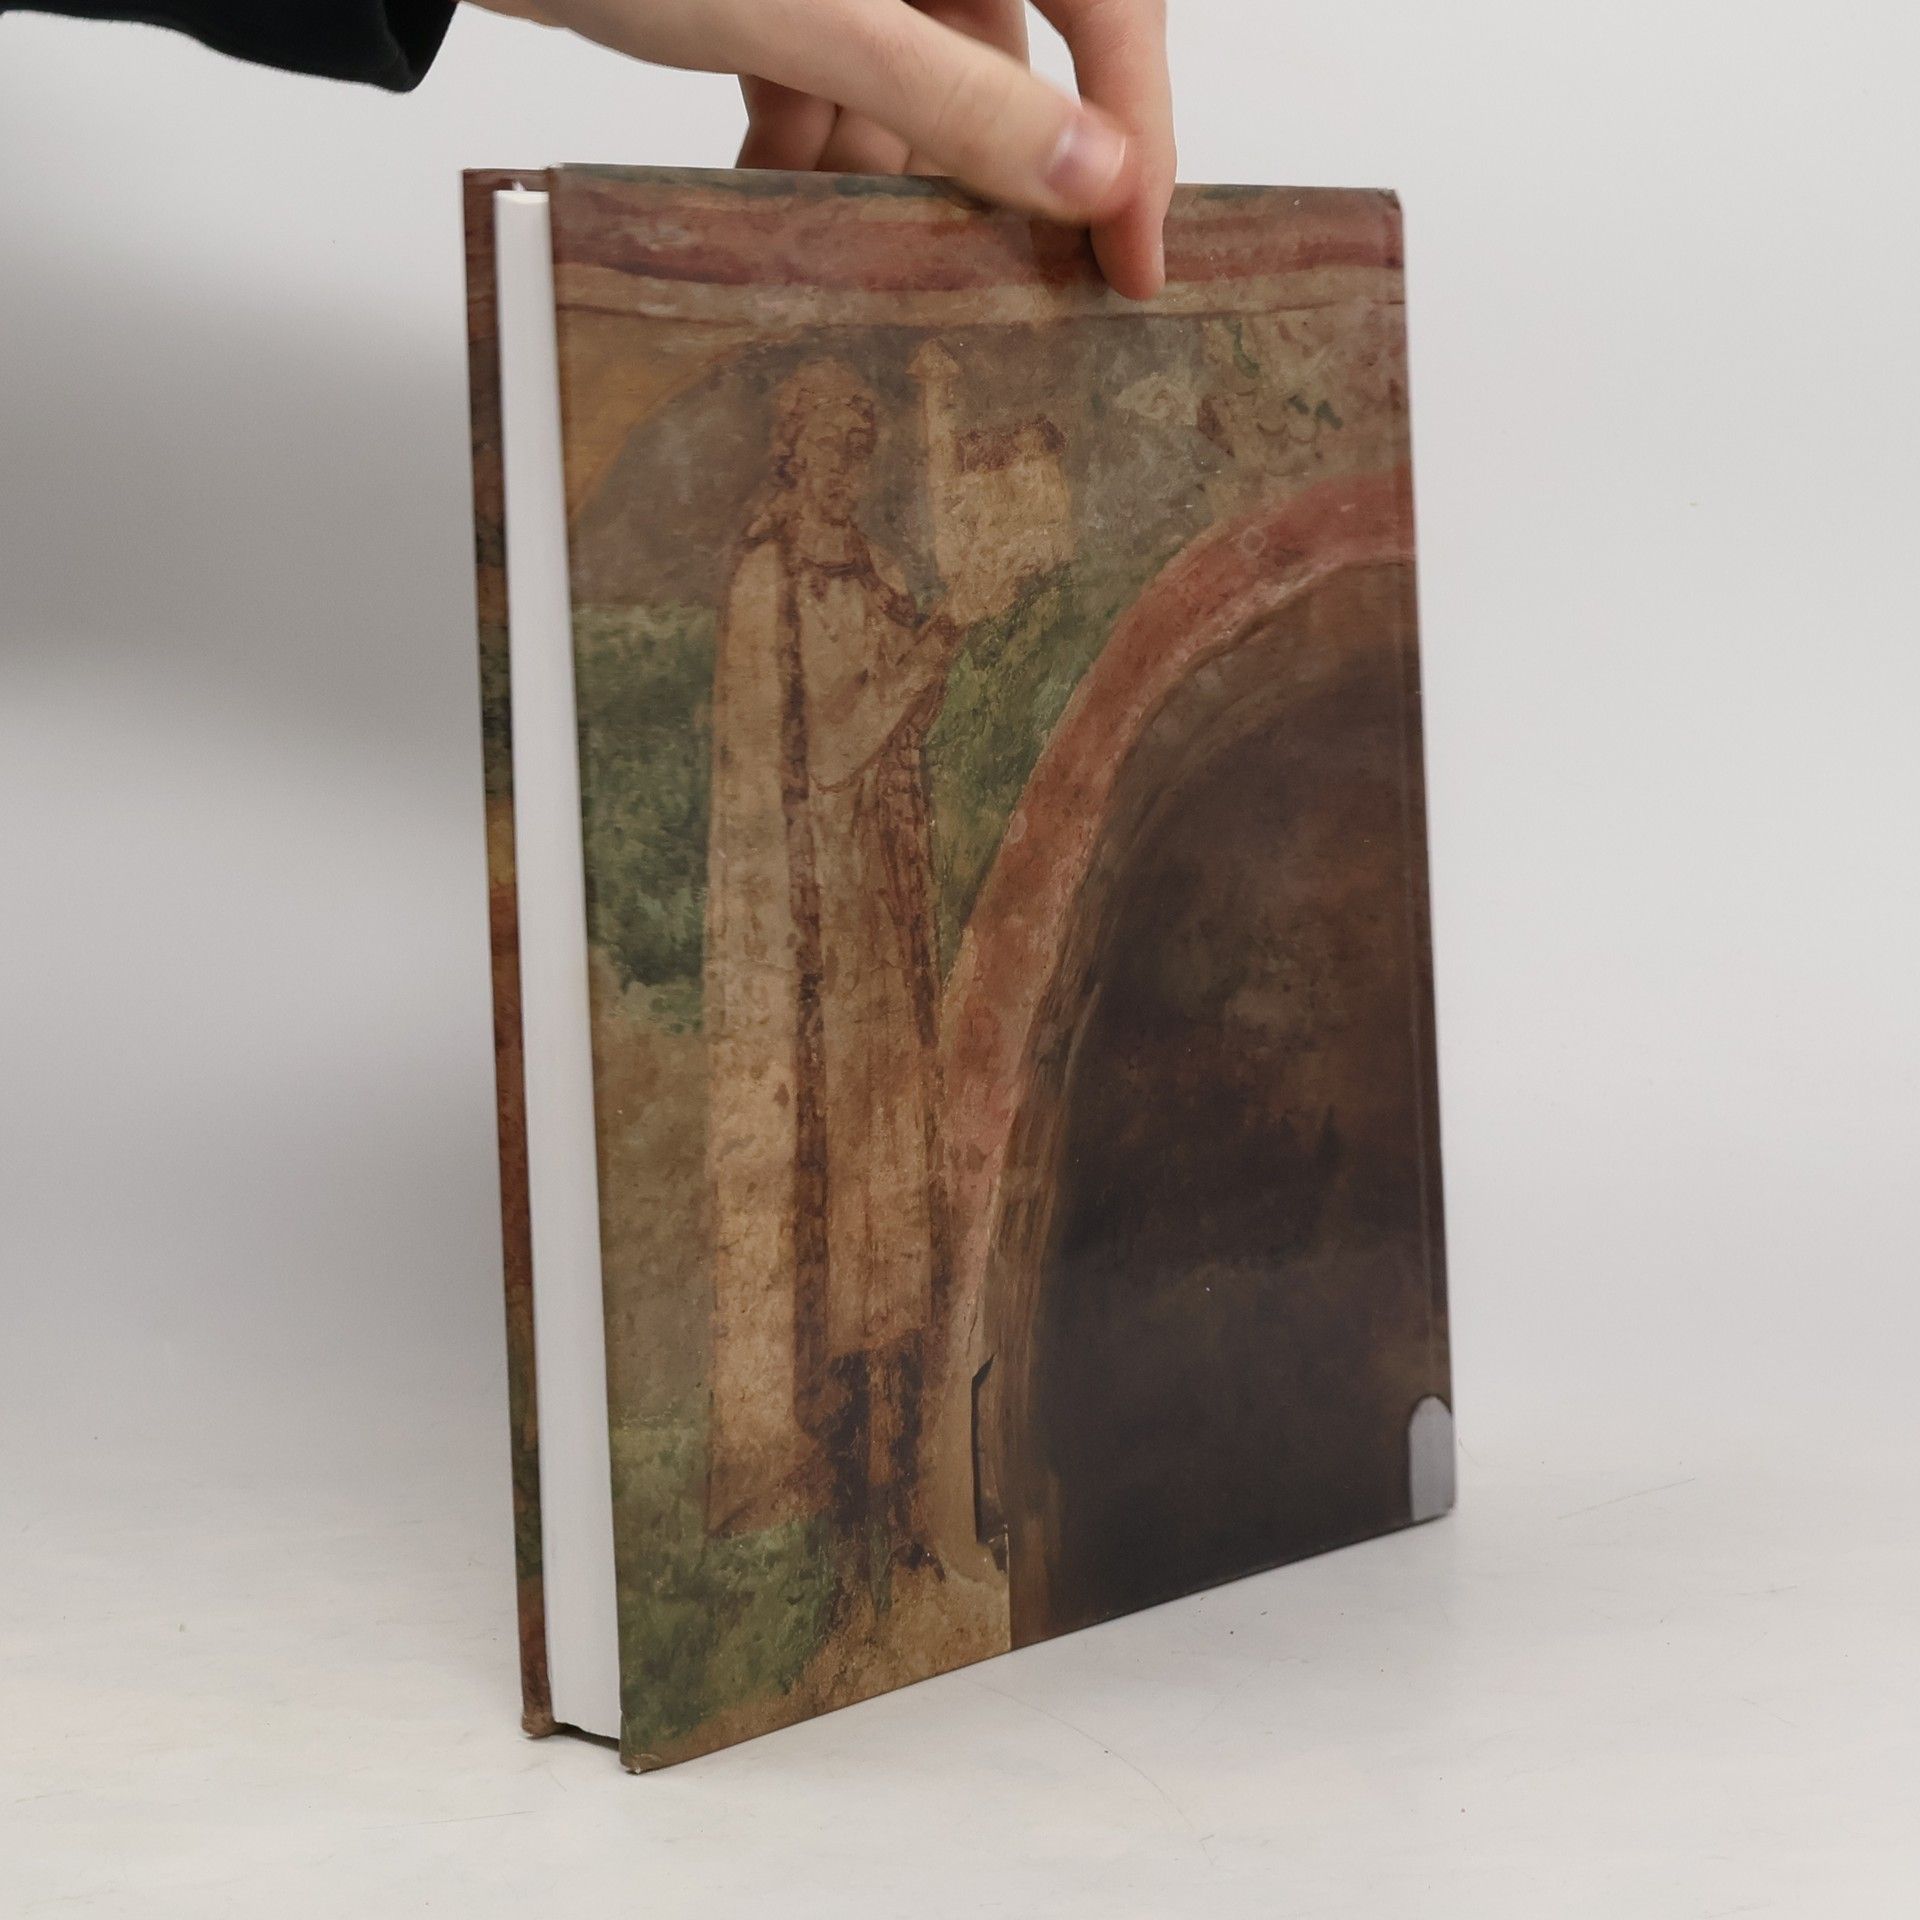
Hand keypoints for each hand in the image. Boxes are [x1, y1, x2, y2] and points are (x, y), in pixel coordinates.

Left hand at [468, 0, 1174, 298]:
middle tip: (980, 280)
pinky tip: (773, 191)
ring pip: (915, 82)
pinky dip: (812, 142)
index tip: (1136, 255)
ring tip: (839, 246)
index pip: (1113, 3)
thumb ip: (957, 98)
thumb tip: (1091, 180)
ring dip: (880, 174)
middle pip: (1008, 57)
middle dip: (977, 171)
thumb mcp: (811, 13)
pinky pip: (837, 75)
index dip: (1141, 132)